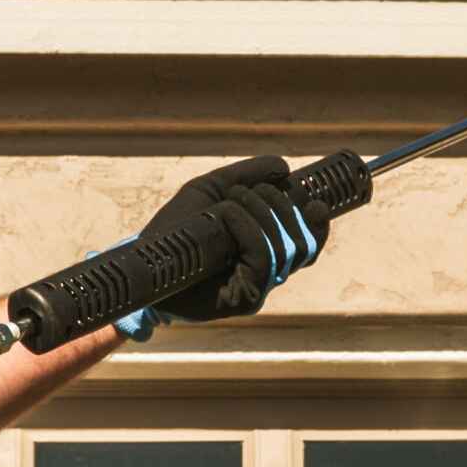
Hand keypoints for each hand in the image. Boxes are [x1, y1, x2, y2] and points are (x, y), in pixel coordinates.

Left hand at [114, 154, 336, 335]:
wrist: (147, 258)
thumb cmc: (178, 227)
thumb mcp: (211, 191)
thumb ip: (246, 176)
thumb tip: (284, 167)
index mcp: (267, 251)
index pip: (310, 243)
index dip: (318, 223)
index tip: (314, 200)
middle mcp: (268, 274)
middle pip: (304, 244)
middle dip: (284, 207)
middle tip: (256, 190)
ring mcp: (258, 289)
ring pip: (287, 250)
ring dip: (263, 213)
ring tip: (233, 199)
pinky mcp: (244, 300)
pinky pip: (262, 259)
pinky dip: (248, 227)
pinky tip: (227, 213)